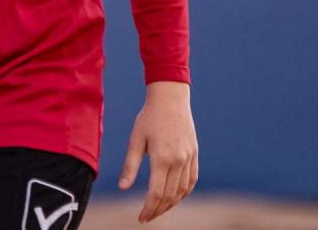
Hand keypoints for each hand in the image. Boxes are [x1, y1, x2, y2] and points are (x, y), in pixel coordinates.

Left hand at [118, 81, 197, 223]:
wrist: (170, 98)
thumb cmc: (149, 118)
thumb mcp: (135, 140)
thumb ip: (130, 165)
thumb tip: (123, 187)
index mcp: (161, 158)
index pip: (156, 193)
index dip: (148, 209)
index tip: (141, 218)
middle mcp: (178, 161)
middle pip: (169, 196)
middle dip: (157, 210)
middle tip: (147, 217)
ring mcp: (189, 158)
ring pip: (182, 190)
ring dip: (171, 204)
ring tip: (159, 209)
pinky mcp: (194, 154)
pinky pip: (191, 180)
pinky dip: (184, 192)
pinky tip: (175, 197)